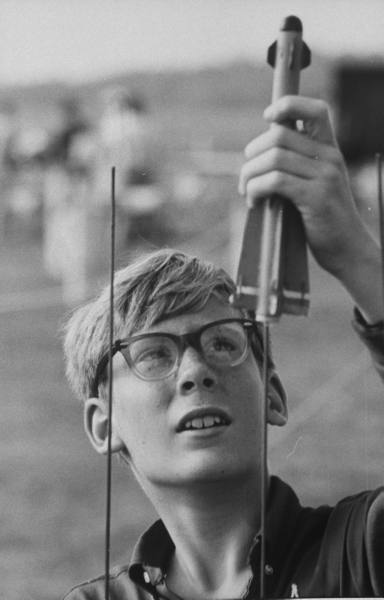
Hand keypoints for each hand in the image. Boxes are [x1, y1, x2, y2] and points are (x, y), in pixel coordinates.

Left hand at [238, 95, 382, 320]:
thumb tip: (259, 154)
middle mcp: (330, 158)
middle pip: (279, 135)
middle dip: (252, 154)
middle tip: (245, 178)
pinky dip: (255, 190)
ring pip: (273, 157)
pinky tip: (254, 203)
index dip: (287, 105)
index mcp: (330, 150)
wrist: (347, 249)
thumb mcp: (315, 184)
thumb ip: (297, 165)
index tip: (267, 117)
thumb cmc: (323, 219)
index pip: (315, 110)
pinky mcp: (315, 198)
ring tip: (247, 192)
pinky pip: (275, 181)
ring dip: (249, 174)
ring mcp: (325, 177)